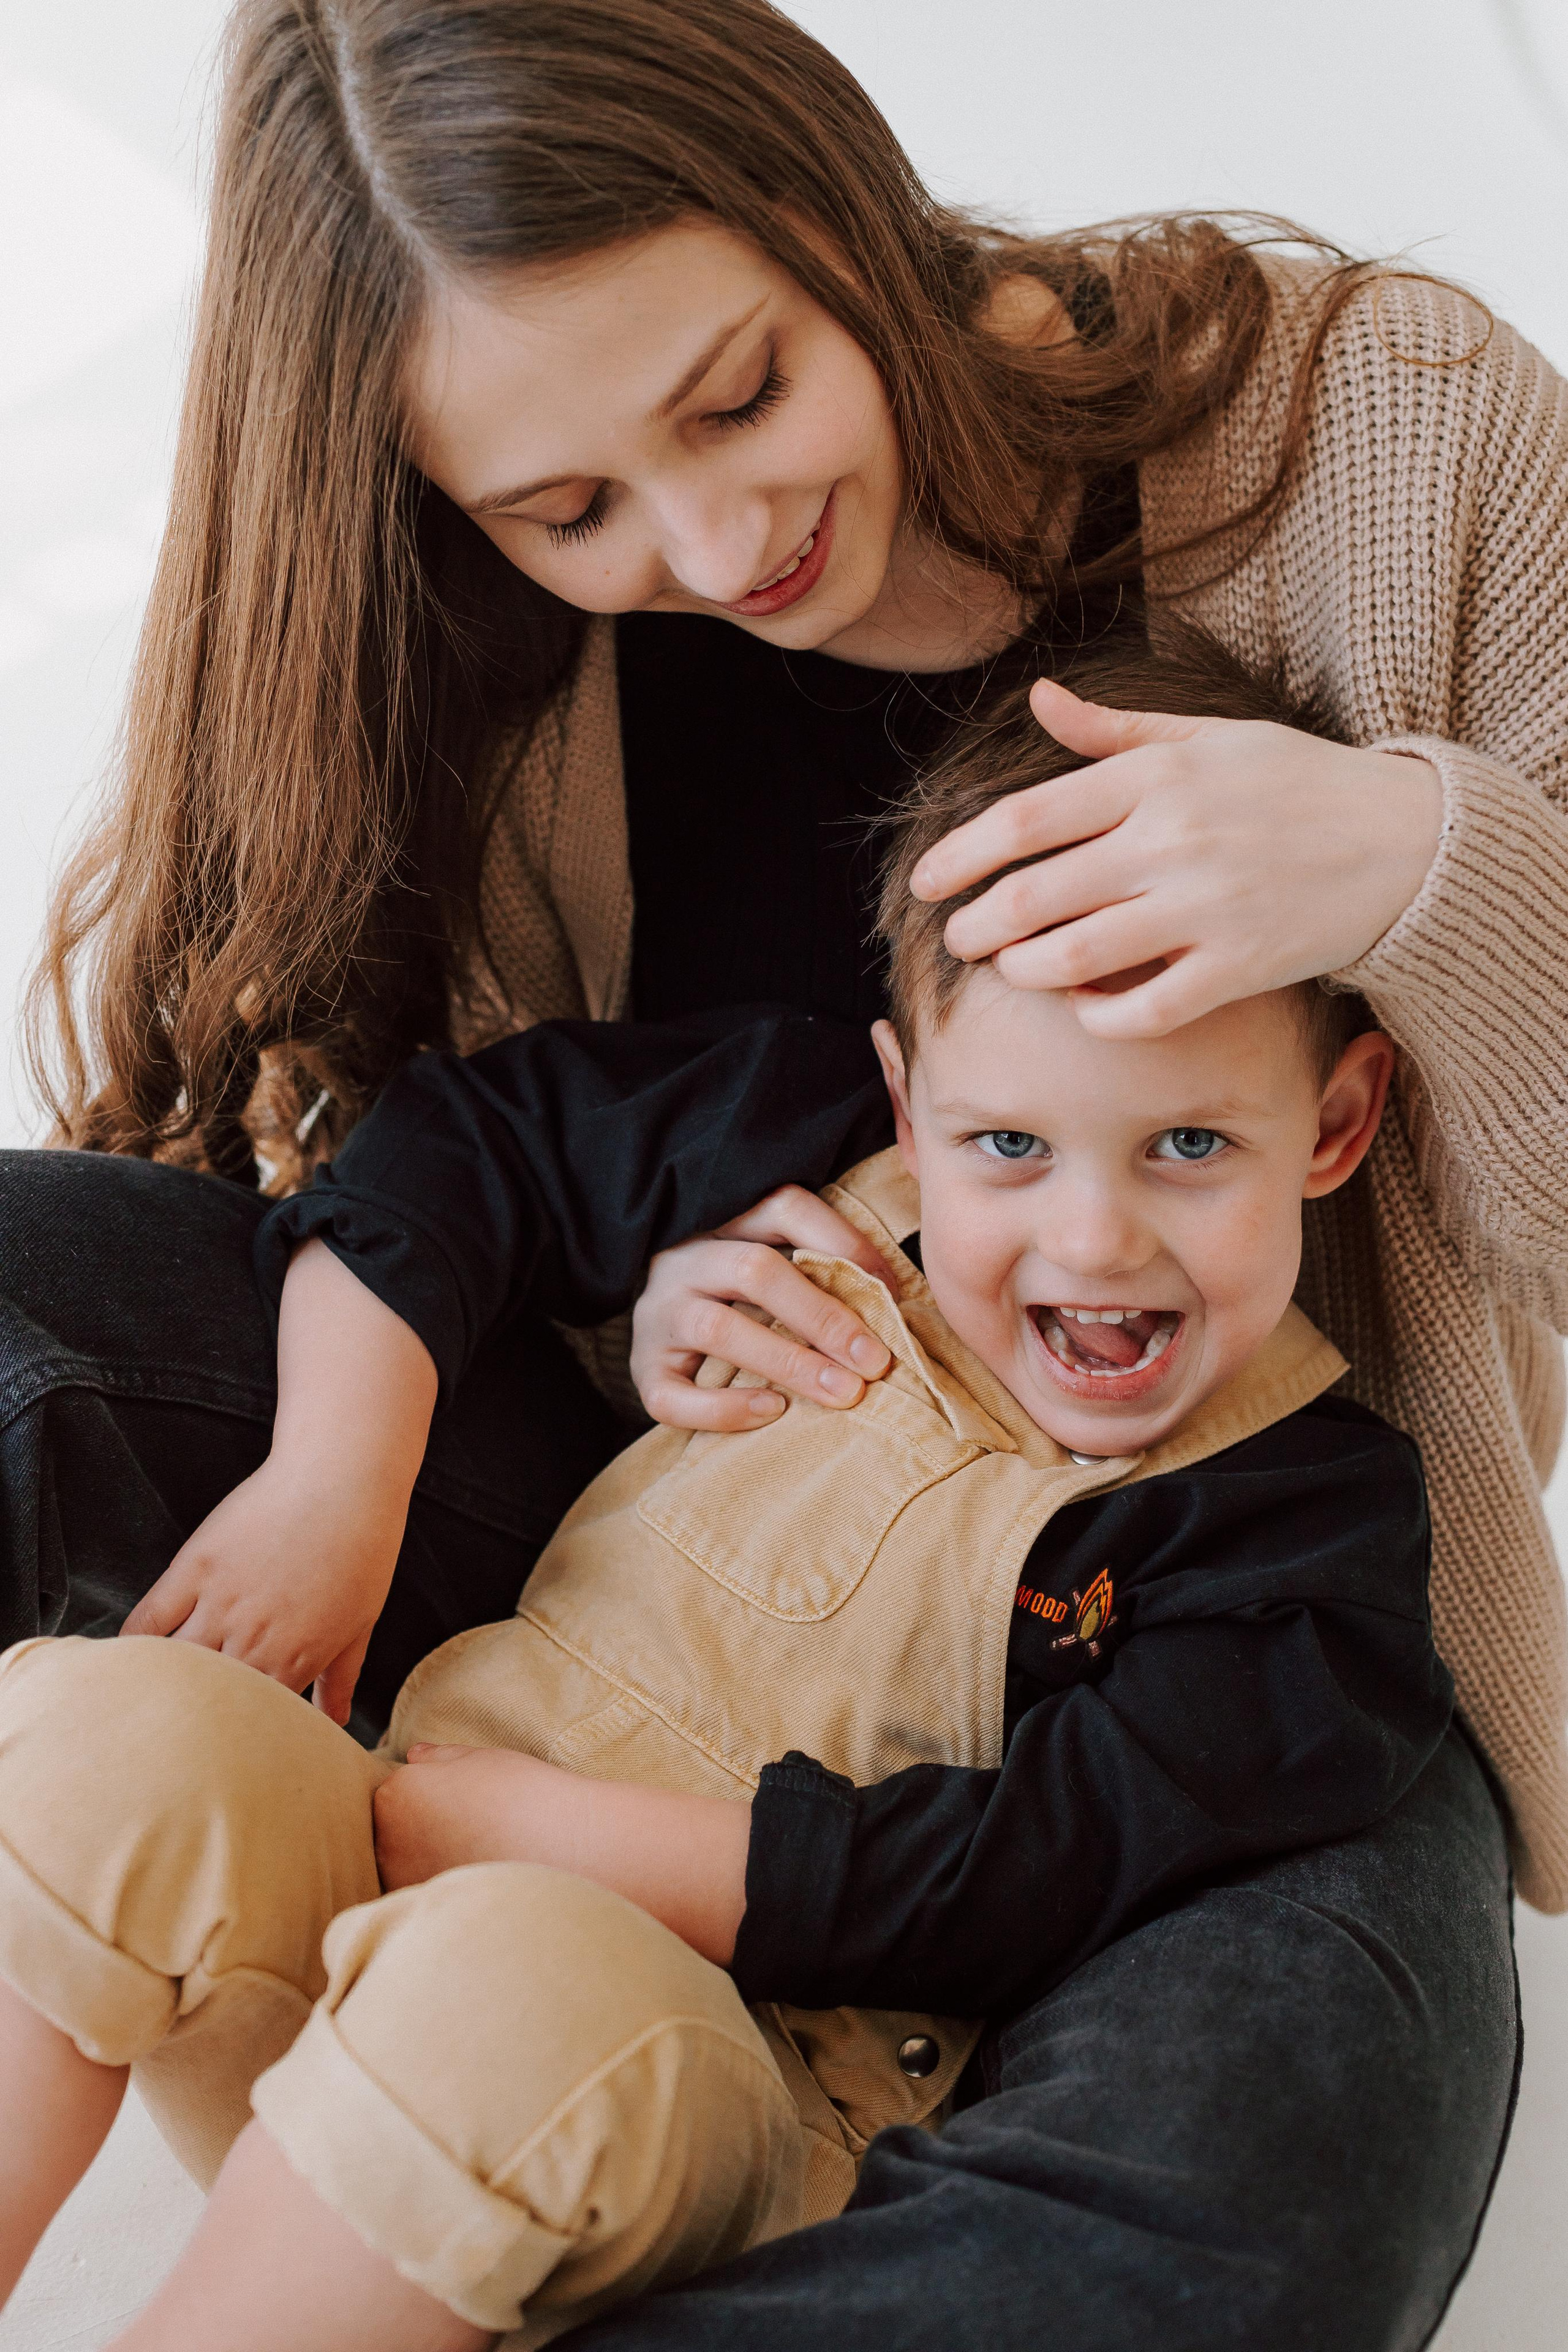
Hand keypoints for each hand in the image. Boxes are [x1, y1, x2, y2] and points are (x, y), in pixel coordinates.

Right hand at [120, 1450, 404, 1723]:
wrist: (342, 1480)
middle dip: (193, 1720)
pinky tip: (127, 1658)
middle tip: (177, 1729)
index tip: (223, 1739)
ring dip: (161, 1686)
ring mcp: (220, 1604)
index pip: (254, 1718)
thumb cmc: (361, 1548)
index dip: (236, 1733)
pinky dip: (133, 1644)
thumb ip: (340, 1677)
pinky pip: (149, 1619)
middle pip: (208, 1699)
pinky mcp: (194, 1568)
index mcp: (294, 1660)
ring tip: (149, 1700)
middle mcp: (253, 1641)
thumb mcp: (360, 1621)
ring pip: (176, 1665)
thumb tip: (334, 1721)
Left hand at [374, 1745, 750, 1964]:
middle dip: (414, 1833)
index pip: (386, 1795)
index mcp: (395, 1795)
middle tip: (463, 1832)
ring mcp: (403, 1885)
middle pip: (385, 1835)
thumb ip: (437, 1759)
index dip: (417, 1797)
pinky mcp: (427, 1915)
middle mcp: (385, 1843)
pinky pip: (422, 1899)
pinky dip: (441, 1892)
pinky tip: (478, 1882)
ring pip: (401, 1870)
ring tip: (474, 1857)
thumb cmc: (527, 1796)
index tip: (448, 1804)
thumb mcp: (480, 1761)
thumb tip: (413, 1757)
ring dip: (424, 1865)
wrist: (568, 1846)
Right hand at [630, 1184, 893, 1431]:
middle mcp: (683, 1260)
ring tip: (845, 1392)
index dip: (844, 1244)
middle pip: (754, 1271)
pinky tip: (773, 1412)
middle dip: (823, 1317)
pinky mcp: (643, 1370)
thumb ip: (821, 1264)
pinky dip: (725, 1409)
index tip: (893, 1294)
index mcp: (721, 1220)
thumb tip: (894, 1297)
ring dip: (789, 1362)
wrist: (658, 1323)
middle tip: (876, 1360)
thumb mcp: (773, 1258)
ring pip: (717, 1329)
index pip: (784, 1207)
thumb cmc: (738, 1293)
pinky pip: (672, 1396)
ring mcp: (658, 1315)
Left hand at [910, 678, 1442, 1037]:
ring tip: (1011, 968)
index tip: (927, 880)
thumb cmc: (1295, 782)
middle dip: (978, 922)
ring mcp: (1205, 909)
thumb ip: (1114, 731)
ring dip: (1026, 970)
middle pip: (1035, 894)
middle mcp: (1172, 841)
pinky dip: (1099, 1015)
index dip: (960, 854)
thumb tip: (1039, 697)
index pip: (1026, 820)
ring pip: (1077, 956)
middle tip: (956, 937)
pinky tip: (1084, 1005)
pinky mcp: (1238, 968)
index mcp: (1156, 779)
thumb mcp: (1207, 737)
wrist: (1403, 840)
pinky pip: (1143, 1009)